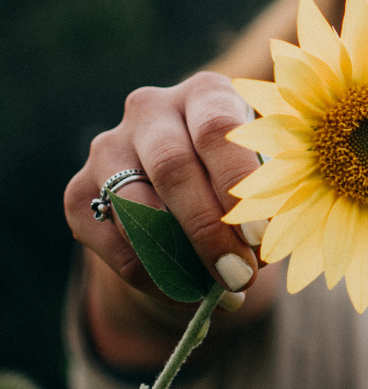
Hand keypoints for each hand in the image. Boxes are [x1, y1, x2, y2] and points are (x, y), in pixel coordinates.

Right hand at [65, 72, 264, 305]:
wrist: (190, 189)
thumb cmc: (245, 176)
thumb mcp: (266, 174)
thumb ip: (266, 198)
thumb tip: (259, 248)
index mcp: (206, 93)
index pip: (217, 129)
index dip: (238, 183)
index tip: (259, 235)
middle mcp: (151, 110)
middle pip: (172, 167)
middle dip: (208, 230)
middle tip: (240, 274)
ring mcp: (108, 147)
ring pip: (135, 206)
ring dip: (179, 258)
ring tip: (222, 290)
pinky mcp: (79, 191)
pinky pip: (112, 241)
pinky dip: (153, 276)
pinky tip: (189, 295)